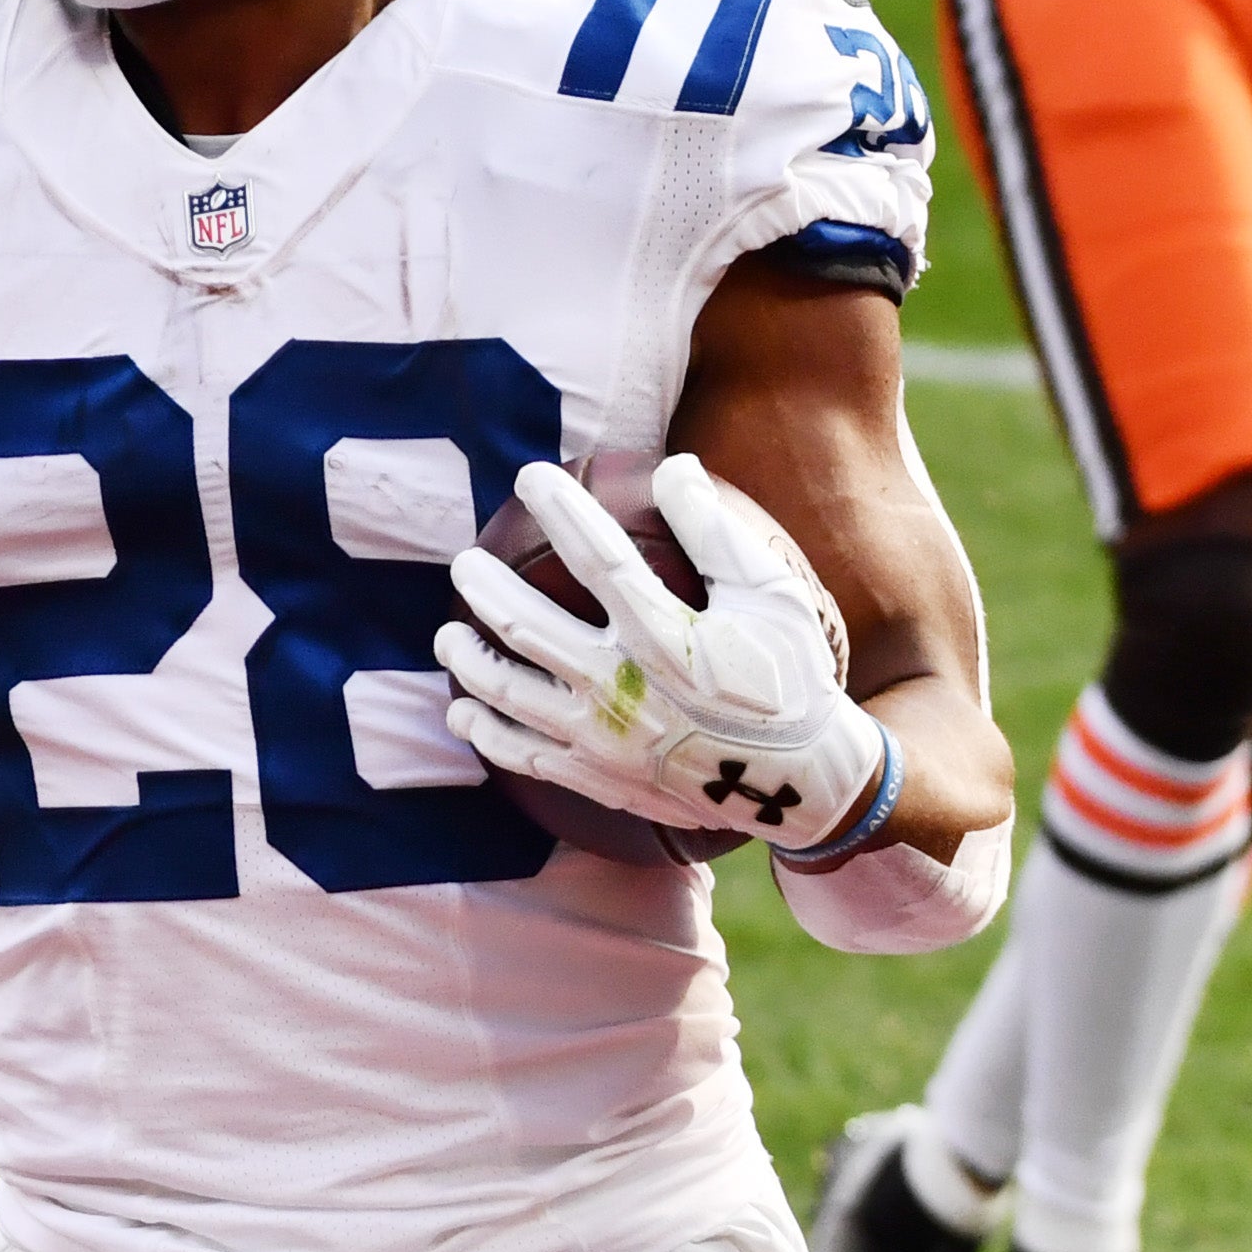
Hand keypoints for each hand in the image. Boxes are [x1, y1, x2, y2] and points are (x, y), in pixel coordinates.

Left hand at [436, 453, 888, 847]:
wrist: (802, 787)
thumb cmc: (790, 679)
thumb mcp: (773, 597)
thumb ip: (717, 532)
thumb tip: (674, 465)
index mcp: (664, 635)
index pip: (595, 556)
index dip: (559, 509)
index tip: (528, 476)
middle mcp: (621, 686)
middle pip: (524, 625)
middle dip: (483, 587)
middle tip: (463, 562)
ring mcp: (602, 739)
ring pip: (507, 693)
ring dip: (467, 658)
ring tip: (449, 634)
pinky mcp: (598, 779)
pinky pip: (521, 755)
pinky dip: (484, 731)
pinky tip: (465, 710)